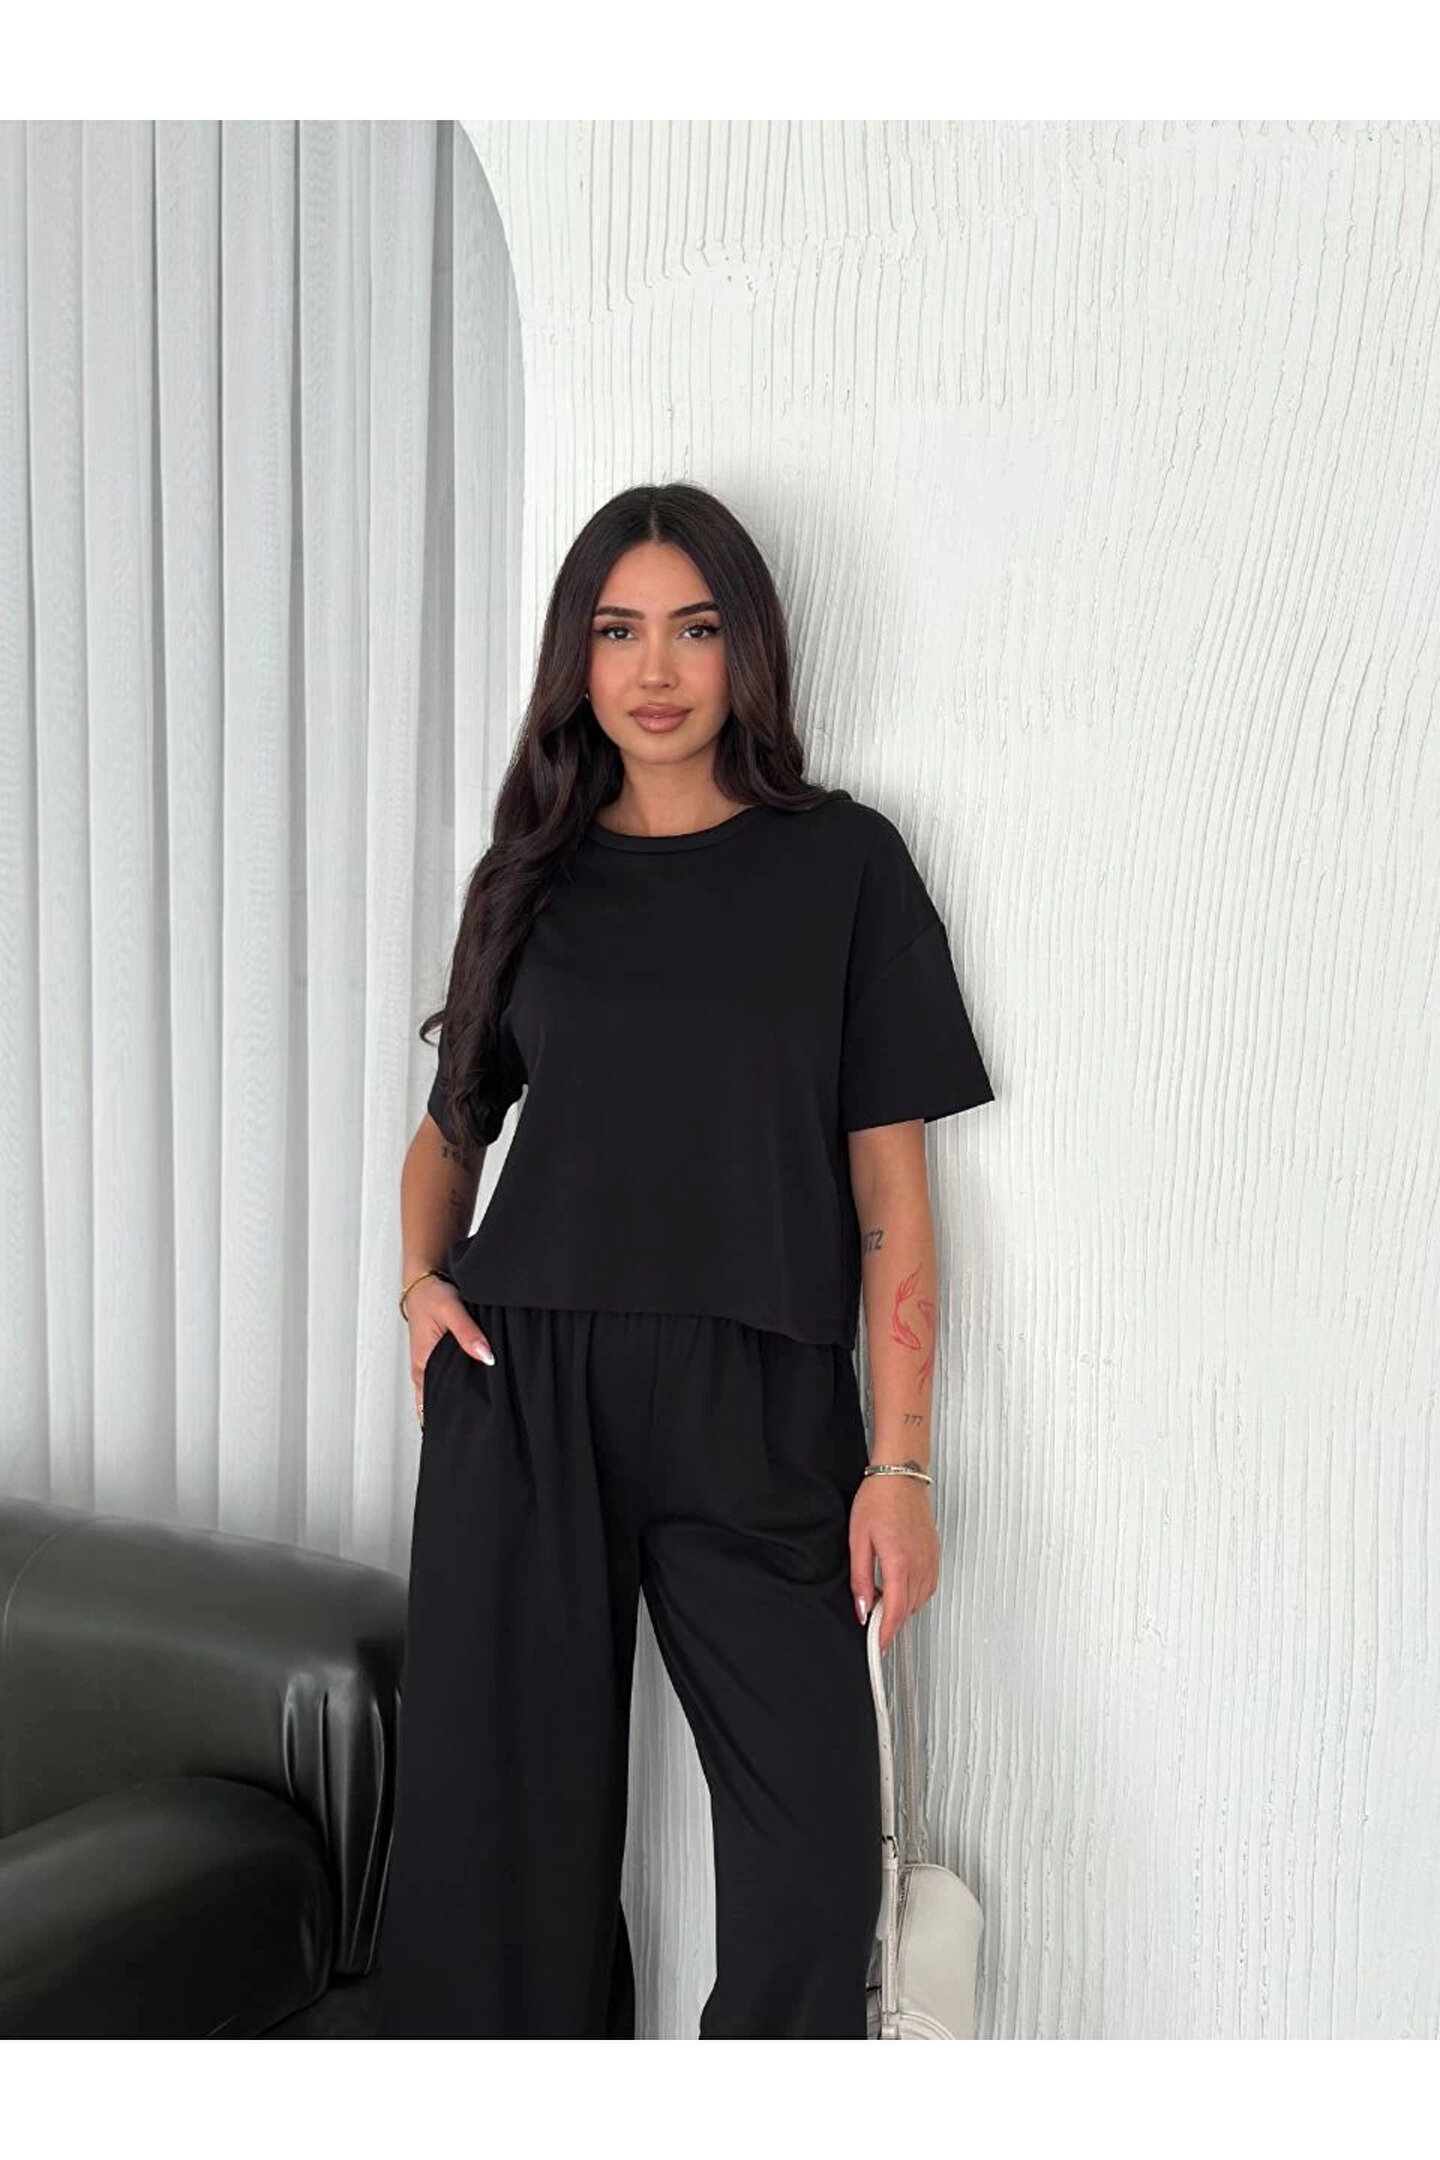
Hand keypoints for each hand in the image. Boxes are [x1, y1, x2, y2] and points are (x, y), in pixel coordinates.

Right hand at [406, 1276, 494, 1424]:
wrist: (423, 1281)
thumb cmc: (432, 1295)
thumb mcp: (451, 1310)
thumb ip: (468, 1334)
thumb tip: (486, 1357)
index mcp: (424, 1366)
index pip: (432, 1407)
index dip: (449, 1419)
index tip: (466, 1430)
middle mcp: (424, 1371)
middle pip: (439, 1404)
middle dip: (457, 1415)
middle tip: (479, 1426)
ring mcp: (430, 1367)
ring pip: (443, 1394)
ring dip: (458, 1401)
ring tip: (480, 1414)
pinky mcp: (437, 1360)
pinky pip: (446, 1382)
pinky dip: (458, 1387)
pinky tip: (474, 1389)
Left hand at [849, 1471, 939, 1653]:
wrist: (901, 1473)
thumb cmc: (878, 1498)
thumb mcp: (857, 1539)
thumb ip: (859, 1578)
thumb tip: (861, 1608)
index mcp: (899, 1562)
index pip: (895, 1611)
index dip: (885, 1634)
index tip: (877, 1647)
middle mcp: (920, 1563)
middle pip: (908, 1610)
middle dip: (891, 1623)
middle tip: (873, 1624)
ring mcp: (930, 1559)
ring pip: (920, 1600)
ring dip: (903, 1608)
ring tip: (882, 1602)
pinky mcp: (934, 1553)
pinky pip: (928, 1586)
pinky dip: (915, 1595)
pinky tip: (900, 1587)